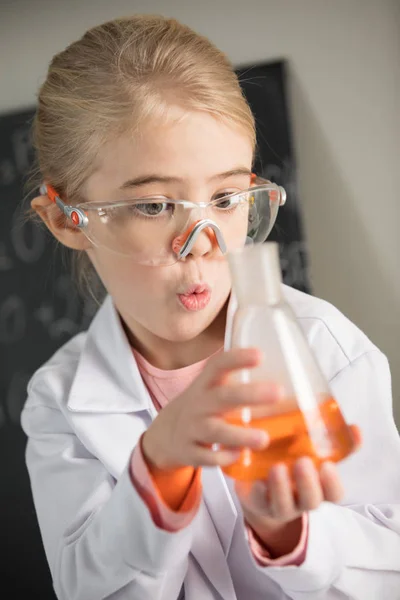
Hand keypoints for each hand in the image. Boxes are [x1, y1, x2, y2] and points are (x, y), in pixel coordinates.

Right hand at [142, 348, 280, 469]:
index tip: (260, 355)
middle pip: (222, 396)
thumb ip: (237, 385)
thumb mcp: (210, 390)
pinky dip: (224, 457)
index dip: (237, 359)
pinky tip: (239, 455)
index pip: (218, 366)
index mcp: (205, 384)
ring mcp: (191, 428)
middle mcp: (198, 404)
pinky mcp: (189, 452)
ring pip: (215, 430)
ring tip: (264, 438)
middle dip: (249, 394)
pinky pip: (206, 457)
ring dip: (240, 434)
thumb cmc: (201, 408)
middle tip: (278, 392)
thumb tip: (285, 381)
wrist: (164, 435)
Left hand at [235, 426, 361, 556]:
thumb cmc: (291, 462)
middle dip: (308, 483)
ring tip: (277, 467)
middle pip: (311, 501)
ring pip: (284, 506)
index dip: (333, 483)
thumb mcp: (312, 451)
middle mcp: (300, 499)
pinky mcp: (256, 502)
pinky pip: (258, 502)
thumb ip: (333, 441)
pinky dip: (258, 491)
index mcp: (318, 487)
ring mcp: (278, 504)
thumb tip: (355, 429)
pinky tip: (257, 480)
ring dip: (282, 487)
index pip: (334, 493)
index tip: (328, 465)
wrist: (259, 480)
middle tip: (302, 461)